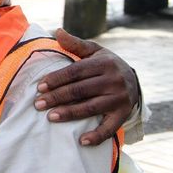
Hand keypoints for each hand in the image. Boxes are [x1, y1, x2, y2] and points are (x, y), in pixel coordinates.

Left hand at [35, 28, 138, 145]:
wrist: (135, 81)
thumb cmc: (106, 65)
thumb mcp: (95, 51)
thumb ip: (76, 44)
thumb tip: (57, 31)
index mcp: (104, 63)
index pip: (75, 72)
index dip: (56, 79)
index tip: (39, 87)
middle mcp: (114, 80)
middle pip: (80, 90)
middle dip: (57, 97)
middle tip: (38, 104)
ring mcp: (120, 98)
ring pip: (90, 108)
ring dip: (69, 114)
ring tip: (50, 117)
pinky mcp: (123, 114)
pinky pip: (109, 128)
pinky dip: (96, 136)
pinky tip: (81, 141)